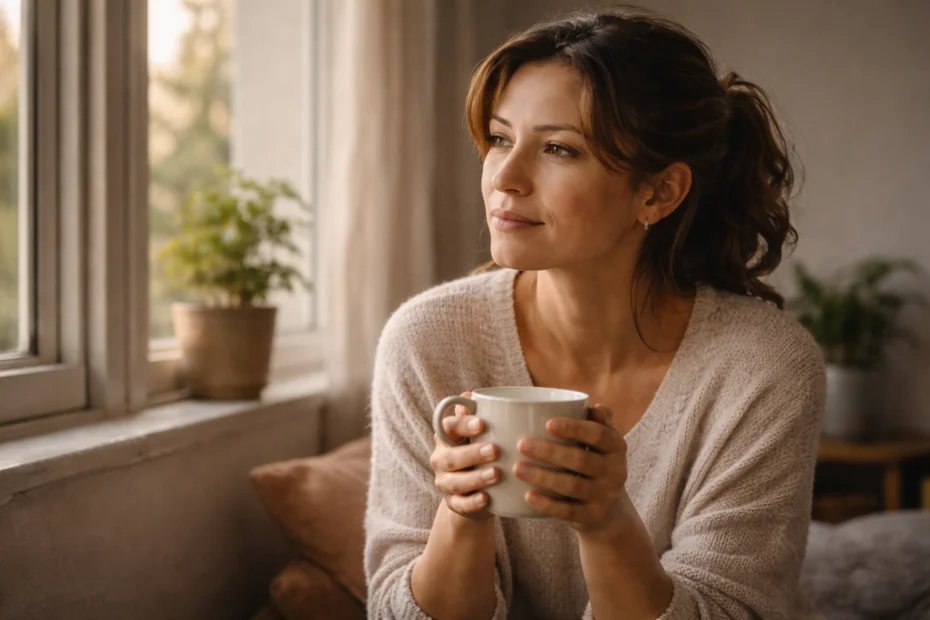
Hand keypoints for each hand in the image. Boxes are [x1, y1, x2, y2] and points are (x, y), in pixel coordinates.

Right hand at [430, 392, 499, 520]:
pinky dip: (472, 502)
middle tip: (495, 450)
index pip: (448, 427)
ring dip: (474, 478)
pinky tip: (487, 498)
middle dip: (471, 453)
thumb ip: (480, 414)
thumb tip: (470, 395)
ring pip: (454, 482)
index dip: (463, 424)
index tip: (483, 423)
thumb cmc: (485, 453)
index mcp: (448, 437)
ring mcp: (445, 483)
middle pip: (450, 457)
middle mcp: (441, 459)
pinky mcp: (453, 503)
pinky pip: (459, 504)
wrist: (483, 490)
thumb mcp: (483, 434)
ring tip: (496, 475)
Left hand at [513, 405, 627, 532]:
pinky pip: (568, 512)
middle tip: (522, 444)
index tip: (548, 423)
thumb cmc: (595, 463)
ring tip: (518, 468)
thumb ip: (596, 422)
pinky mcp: (592, 517)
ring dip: (543, 477)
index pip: (598, 434)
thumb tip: (589, 405)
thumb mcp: (601, 443)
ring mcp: (605, 496)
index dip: (574, 428)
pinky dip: (547, 504)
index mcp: (616, 447)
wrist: (608, 509)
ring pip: (572, 486)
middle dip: (549, 452)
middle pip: (580, 460)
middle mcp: (616, 471)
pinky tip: (528, 496)